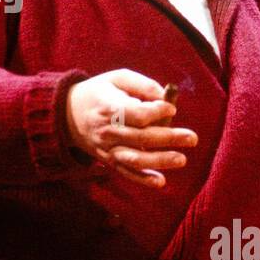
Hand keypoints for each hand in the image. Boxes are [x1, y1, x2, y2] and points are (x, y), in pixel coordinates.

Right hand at [65, 69, 196, 188]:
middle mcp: (107, 130)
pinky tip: (160, 181)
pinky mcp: (107, 160)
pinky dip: (142, 179)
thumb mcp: (116, 78)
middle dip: (168, 138)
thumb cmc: (99, 92)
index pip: (136, 114)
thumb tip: (164, 95)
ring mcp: (107, 148)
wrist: (68, 114)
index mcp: (109, 107)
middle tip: (192, 138)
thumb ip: (141, 84)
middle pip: (140, 137)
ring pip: (134, 159)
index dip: (156, 112)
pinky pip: (126, 172)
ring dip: (159, 161)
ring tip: (181, 159)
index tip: (171, 109)